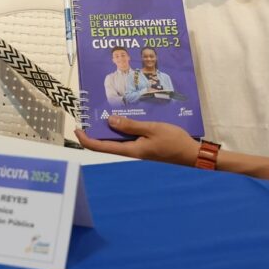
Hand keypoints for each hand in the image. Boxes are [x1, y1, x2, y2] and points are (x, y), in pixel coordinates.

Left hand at [74, 115, 198, 165]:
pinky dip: (122, 130)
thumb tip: (109, 121)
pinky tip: (123, 118)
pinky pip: (127, 139)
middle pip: (106, 144)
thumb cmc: (174, 142)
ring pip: (116, 141)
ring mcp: (138, 151)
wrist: (192, 154)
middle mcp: (131, 152)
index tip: (77, 129)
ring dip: (108, 130)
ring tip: (103, 114)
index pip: (101, 147)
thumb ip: (131, 125)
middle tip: (89, 116)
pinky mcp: (144, 147)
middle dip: (95, 132)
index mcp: (131, 150)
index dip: (86, 140)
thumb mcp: (152, 129)